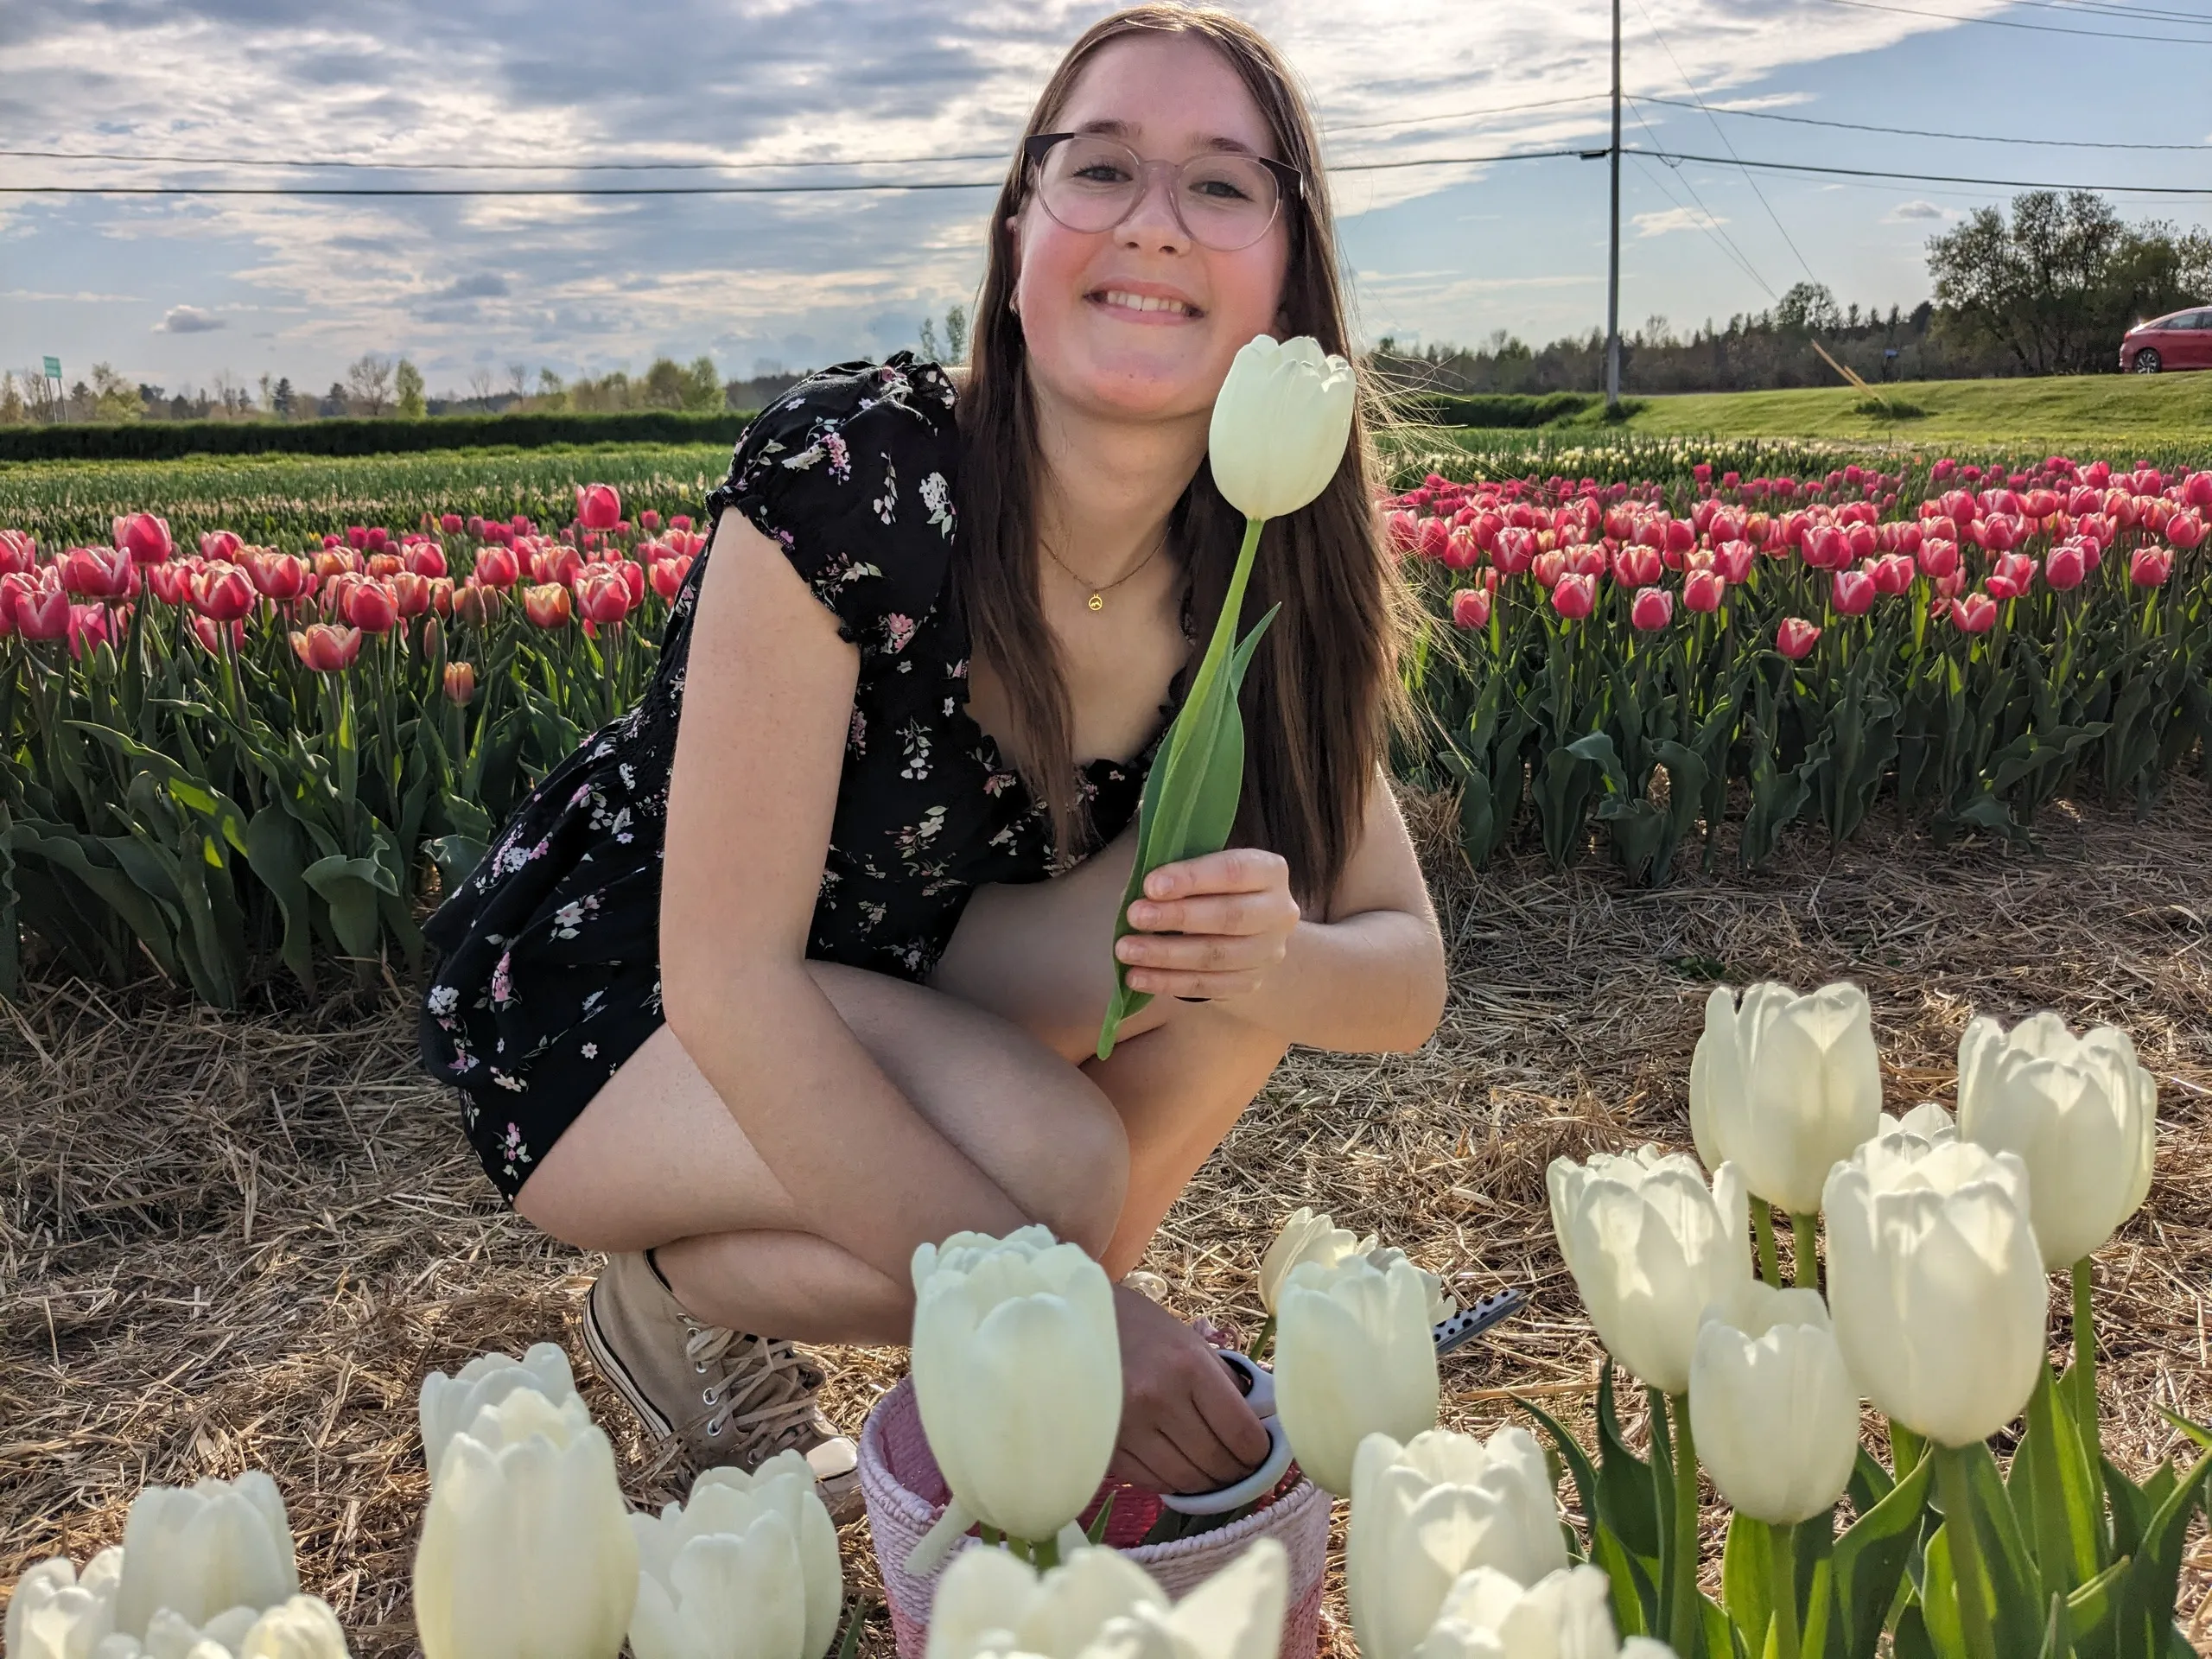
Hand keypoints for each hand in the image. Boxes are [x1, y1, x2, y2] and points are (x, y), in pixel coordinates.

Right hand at [1109, 1285, 1271, 1493]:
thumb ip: (1225, 1385)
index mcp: (1188, 1367)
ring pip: (1185, 1480)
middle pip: (1216, 1462)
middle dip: (1236, 1473)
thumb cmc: (1142, 1329)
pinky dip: (1171, 1482)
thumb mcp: (1191, 1343)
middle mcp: (1158, 1399)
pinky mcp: (1105, 1446)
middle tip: (1241, 1470)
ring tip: (1211, 1473)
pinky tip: (1177, 1468)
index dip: (1260, 1453)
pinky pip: (1151, 1482)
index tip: (1261, 1454)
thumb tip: (1260, 1427)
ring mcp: (1127, 1426)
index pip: (1242, 1433)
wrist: (1076, 1323)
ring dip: (1206, 1484)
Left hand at [1115, 847, 1298, 1002]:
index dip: (1192, 878)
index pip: (1233, 871)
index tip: (1151, 885)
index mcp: (1270, 872)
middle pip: (1228, 917)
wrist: (1251, 932)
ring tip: (1126, 950)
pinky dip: (1167, 982)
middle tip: (1134, 917)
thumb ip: (1178, 875)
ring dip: (1165, 954)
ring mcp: (1268, 952)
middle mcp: (1278, 912)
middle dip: (1177, 917)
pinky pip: (1206, 986)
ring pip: (1215, 956)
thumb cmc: (1216, 889)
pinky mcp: (1250, 983)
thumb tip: (1135, 893)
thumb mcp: (1205, 870)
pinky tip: (1137, 977)